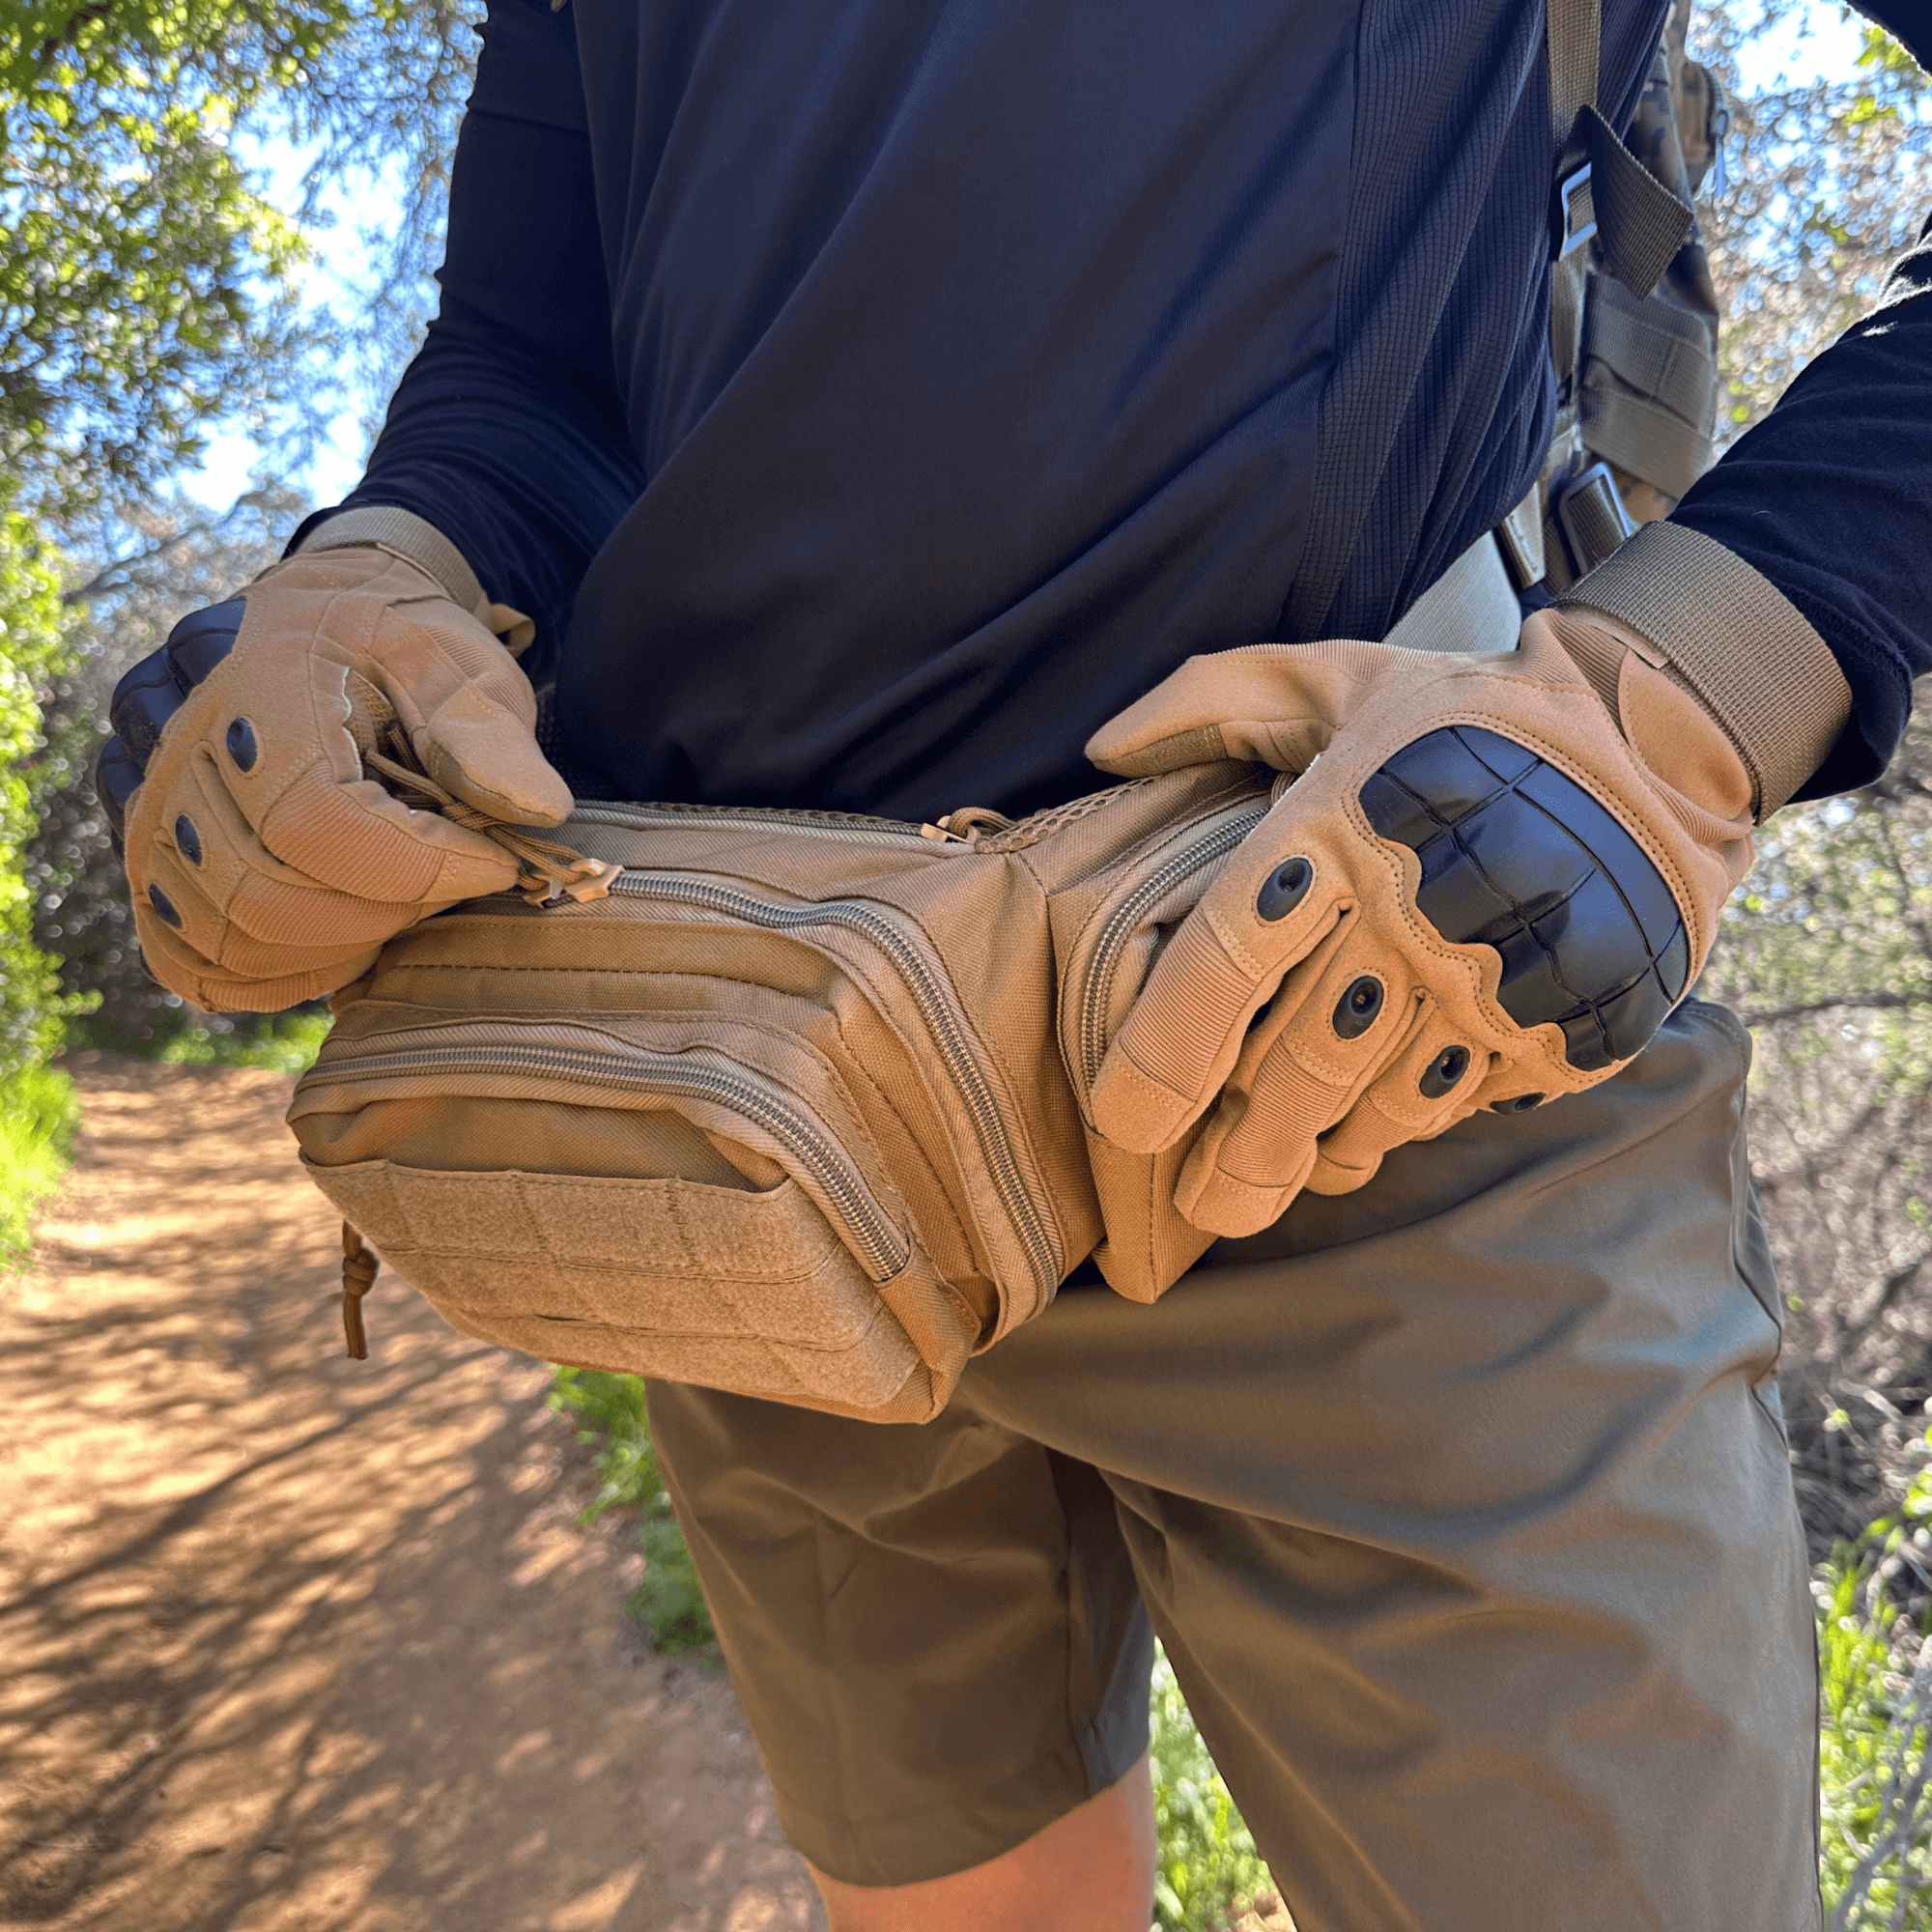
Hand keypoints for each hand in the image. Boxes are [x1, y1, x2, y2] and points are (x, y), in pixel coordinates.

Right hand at [96, 542, 571, 1012]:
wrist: (327, 631)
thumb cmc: (402, 652)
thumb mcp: (461, 663)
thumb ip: (491, 734)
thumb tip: (538, 811)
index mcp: (259, 689)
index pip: (316, 820)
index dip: (419, 865)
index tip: (496, 862)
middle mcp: (181, 757)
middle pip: (264, 897)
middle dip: (387, 911)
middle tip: (453, 877)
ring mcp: (154, 818)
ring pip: (231, 941)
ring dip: (340, 945)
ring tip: (405, 895)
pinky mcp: (155, 871)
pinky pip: (198, 964)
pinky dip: (281, 972)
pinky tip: (348, 932)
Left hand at [1082, 607, 1754, 1236]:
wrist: (1662, 733)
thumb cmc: (1471, 714)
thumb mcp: (1339, 677)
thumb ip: (1214, 701)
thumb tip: (1105, 746)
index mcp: (1339, 827)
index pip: (1225, 962)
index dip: (1163, 1054)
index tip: (1125, 1122)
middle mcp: (1414, 911)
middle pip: (1298, 1063)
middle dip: (1236, 1152)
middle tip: (1196, 1204)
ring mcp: (1498, 977)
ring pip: (1379, 1104)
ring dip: (1313, 1156)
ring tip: (1261, 1189)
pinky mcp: (1567, 1020)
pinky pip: (1463, 1104)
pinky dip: (1401, 1133)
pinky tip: (1359, 1145)